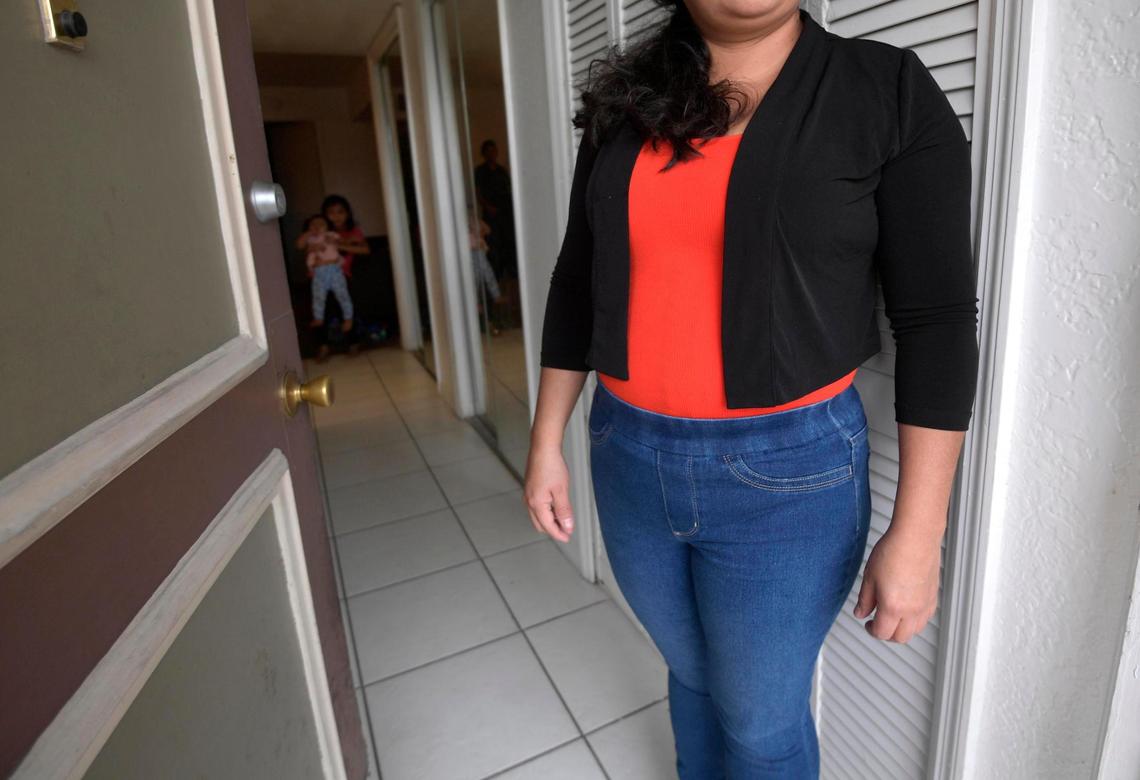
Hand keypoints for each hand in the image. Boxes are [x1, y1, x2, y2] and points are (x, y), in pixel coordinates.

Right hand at [522, 443, 574, 542]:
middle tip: (567, 530)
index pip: (548, 526)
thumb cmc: (551, 466)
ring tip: (563, 519)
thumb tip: (567, 526)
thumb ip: (564, 511)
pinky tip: (555, 507)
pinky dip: (546, 512)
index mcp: (536, 504)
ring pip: (537, 516)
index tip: (568, 537)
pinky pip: (536, 507)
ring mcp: (528, 495)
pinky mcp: (530, 489)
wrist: (543, 448)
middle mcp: (529, 501)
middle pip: (540, 524)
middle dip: (553, 529)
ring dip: (549, 521)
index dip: (559, 534)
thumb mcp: (561, 491)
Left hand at [853, 523, 941, 643]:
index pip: (882, 633)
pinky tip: (907, 609)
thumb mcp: (870, 577)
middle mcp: (912, 610)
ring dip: (902, 629)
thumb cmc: (893, 552)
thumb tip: (861, 613)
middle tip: (878, 623)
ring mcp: (925, 604)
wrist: (916, 537)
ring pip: (915, 630)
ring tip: (892, 616)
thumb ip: (865, 599)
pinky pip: (925, 618)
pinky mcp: (933, 596)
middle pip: (900, 637)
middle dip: (887, 634)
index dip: (871, 630)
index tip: (867, 623)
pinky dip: (915, 620)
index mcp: (893, 607)